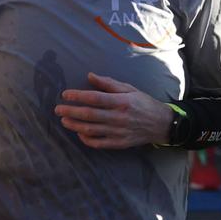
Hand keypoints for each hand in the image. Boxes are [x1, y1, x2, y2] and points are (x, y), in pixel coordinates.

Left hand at [56, 73, 174, 149]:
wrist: (161, 124)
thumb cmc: (144, 104)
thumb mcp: (130, 89)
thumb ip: (109, 83)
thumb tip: (90, 76)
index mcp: (122, 102)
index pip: (94, 98)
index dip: (78, 96)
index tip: (65, 95)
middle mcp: (119, 117)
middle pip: (89, 115)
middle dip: (70, 112)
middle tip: (58, 109)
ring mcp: (119, 132)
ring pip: (91, 130)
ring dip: (74, 125)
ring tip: (64, 121)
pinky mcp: (120, 143)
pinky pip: (99, 143)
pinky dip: (86, 139)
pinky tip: (79, 133)